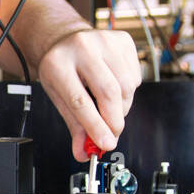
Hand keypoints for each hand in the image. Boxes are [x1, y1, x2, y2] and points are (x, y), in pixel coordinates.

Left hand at [36, 28, 140, 161]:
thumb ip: (74, 125)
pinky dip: (128, 92)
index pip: (80, 101)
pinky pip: (135, 77)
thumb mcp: (59, 96)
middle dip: (114, 121)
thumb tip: (84, 152)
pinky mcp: (123, 40)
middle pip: (108, 93)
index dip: (95, 126)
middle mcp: (81, 47)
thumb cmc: (61, 69)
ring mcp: (105, 40)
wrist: (66, 41)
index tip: (105, 144)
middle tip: (112, 135)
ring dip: (122, 108)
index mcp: (58, 63)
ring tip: (109, 109)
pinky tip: (115, 88)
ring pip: (126, 86)